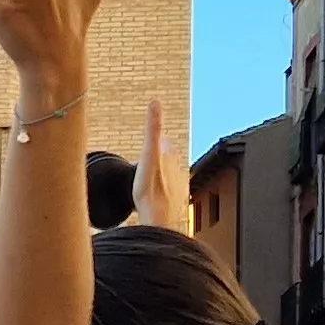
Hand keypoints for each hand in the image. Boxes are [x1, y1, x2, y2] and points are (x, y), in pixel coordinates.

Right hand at [134, 96, 187, 233]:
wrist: (159, 223)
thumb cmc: (151, 193)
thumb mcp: (148, 156)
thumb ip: (152, 129)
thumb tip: (155, 101)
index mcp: (169, 158)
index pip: (163, 142)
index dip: (156, 139)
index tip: (154, 136)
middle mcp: (176, 171)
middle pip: (167, 159)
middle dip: (159, 157)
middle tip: (150, 155)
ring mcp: (176, 187)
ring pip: (169, 176)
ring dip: (161, 174)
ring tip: (152, 176)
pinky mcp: (173, 204)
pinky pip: (167, 194)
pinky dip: (162, 192)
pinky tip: (156, 198)